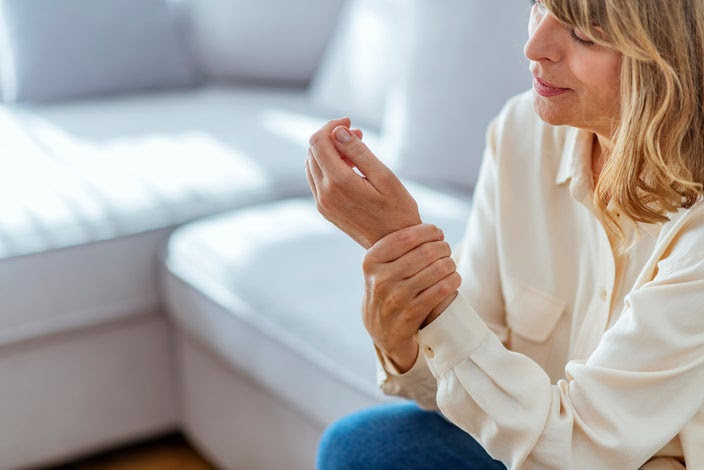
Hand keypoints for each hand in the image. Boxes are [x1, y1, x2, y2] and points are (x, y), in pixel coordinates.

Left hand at [306, 117, 420, 248]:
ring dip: (329, 151)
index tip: (350, 123)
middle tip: (357, 134)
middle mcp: (324, 194)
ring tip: (355, 151)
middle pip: (313, 151)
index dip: (331, 126)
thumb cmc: (397, 210)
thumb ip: (359, 152)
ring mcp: (322, 204)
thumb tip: (338, 132)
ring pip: (312, 164)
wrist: (395, 245)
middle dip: (331, 137)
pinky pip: (316, 180)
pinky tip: (349, 168)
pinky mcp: (325, 210)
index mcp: (339, 183)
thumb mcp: (384, 176)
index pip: (318, 142)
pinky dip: (328, 167)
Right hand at [362, 224, 460, 372]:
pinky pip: (441, 291)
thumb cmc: (387, 290)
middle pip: (425, 252)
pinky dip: (453, 281)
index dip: (428, 231)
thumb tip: (432, 230)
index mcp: (371, 261)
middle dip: (442, 247)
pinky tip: (454, 279)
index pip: (407, 236)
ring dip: (450, 264)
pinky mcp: (410, 315)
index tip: (437, 233)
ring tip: (450, 265)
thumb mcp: (380, 268)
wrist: (382, 331)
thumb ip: (396, 247)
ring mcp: (395, 298)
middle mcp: (380, 279)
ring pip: (437, 270)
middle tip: (446, 250)